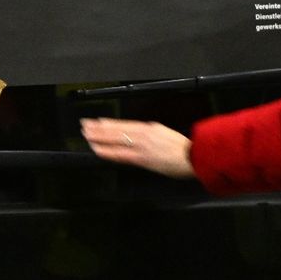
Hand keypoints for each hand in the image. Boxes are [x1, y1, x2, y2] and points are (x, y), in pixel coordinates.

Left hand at [80, 118, 194, 178]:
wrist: (196, 156)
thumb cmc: (185, 150)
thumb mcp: (166, 136)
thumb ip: (152, 137)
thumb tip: (140, 139)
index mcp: (150, 128)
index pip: (124, 125)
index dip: (109, 124)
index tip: (98, 122)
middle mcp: (144, 133)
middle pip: (116, 129)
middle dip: (99, 127)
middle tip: (85, 125)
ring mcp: (141, 145)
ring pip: (114, 139)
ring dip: (98, 137)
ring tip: (86, 134)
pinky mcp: (142, 157)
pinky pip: (119, 154)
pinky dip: (106, 151)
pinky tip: (97, 149)